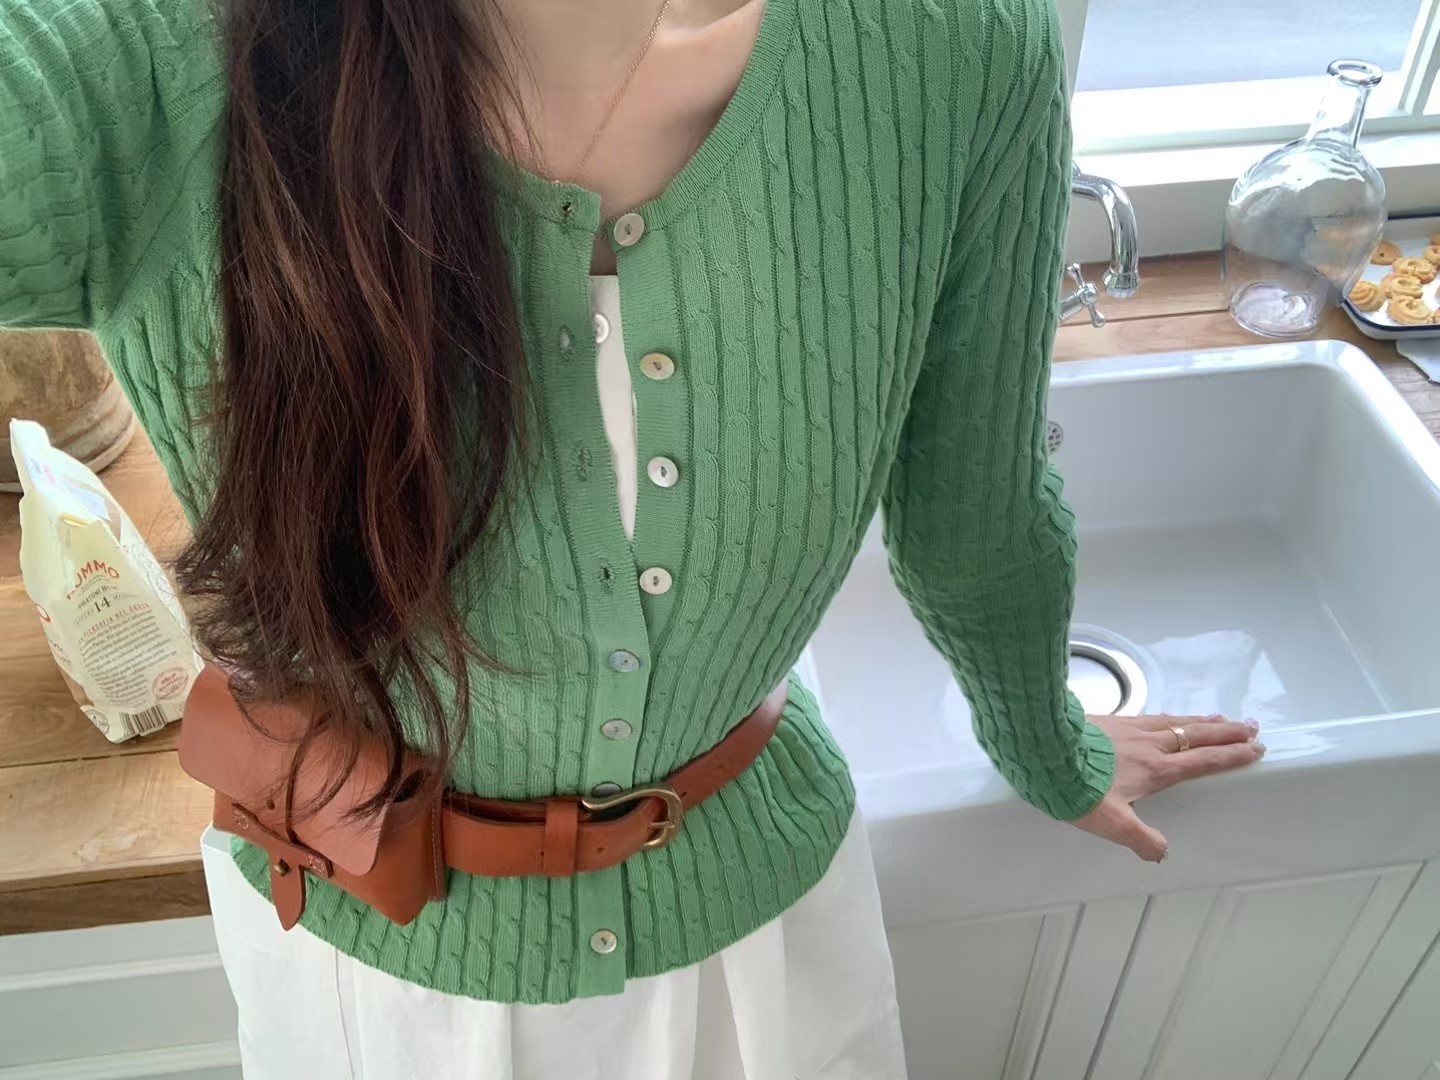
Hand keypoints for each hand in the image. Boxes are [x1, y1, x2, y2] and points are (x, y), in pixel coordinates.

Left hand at [1071, 714, 1264, 861]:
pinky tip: (1169, 716)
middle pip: (1197, 735)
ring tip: (1220, 718)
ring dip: (1201, 720)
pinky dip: (1170, 715)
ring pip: (1175, 721)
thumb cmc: (1077, 788)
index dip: (1232, 755)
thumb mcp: (1112, 823)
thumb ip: (1140, 839)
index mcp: (1156, 769)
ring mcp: (1130, 728)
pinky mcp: (1111, 719)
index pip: (1204, 761)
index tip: (1255, 748)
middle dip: (1227, 732)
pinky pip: (1151, 715)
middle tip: (1251, 726)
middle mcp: (1149, 744)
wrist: (1044, 750)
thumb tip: (1161, 853)